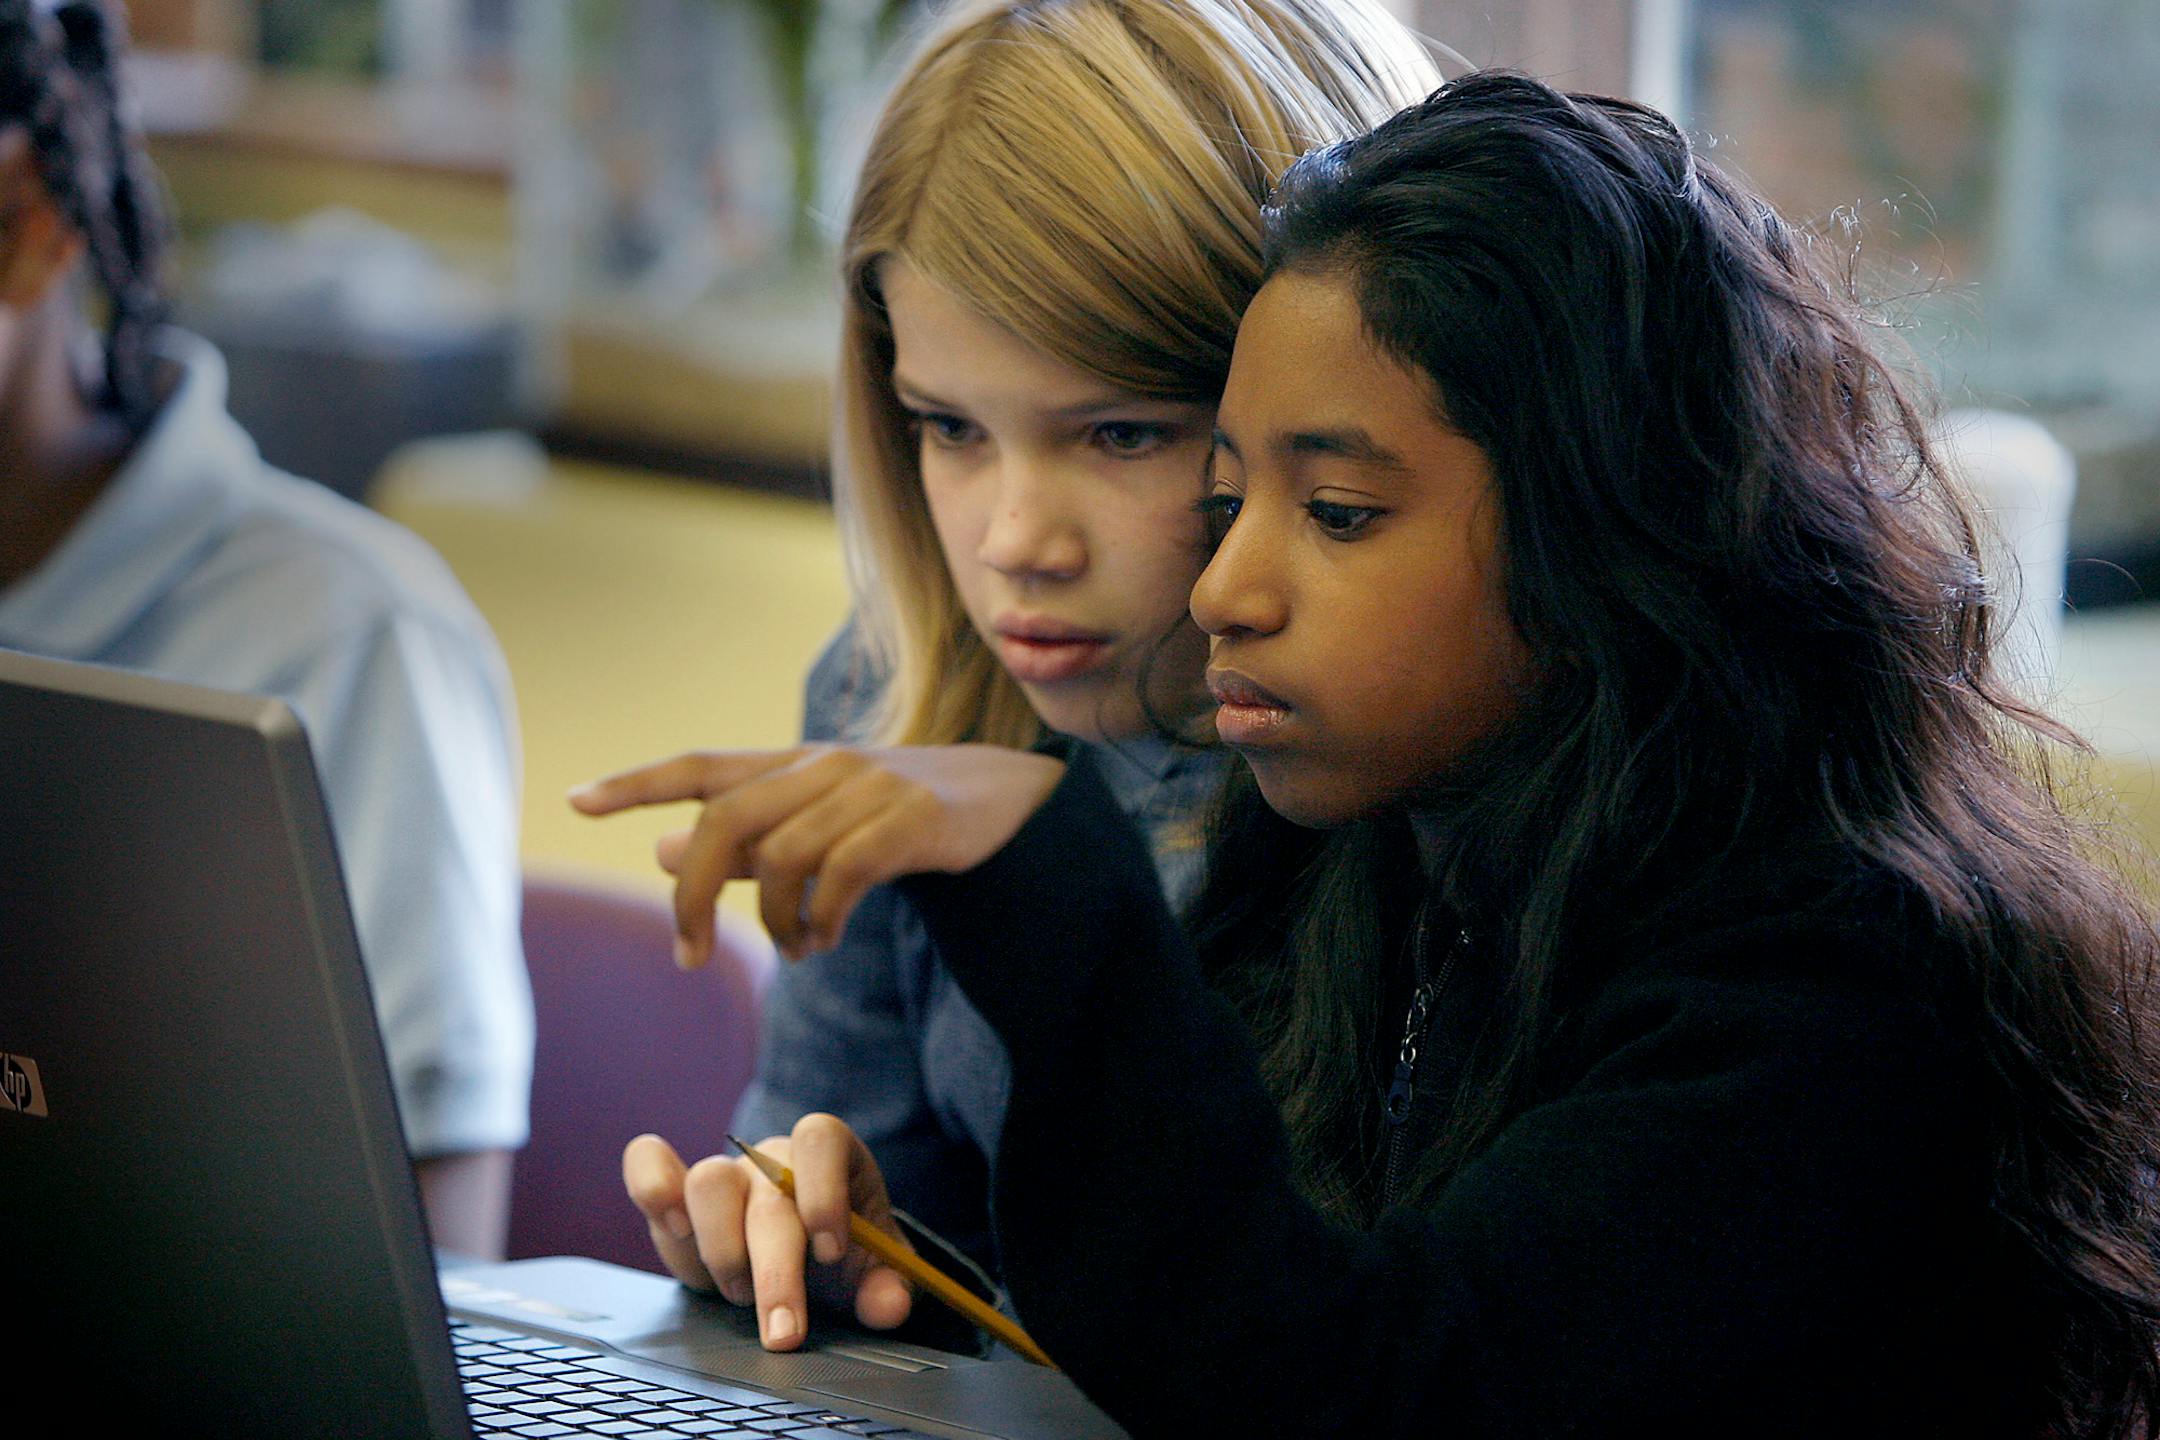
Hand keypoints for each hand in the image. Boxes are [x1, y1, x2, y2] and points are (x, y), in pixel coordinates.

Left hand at [569, 744, 1063, 963]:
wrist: (1011, 801)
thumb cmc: (900, 818)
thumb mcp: (818, 823)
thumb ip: (744, 842)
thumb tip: (658, 852)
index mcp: (792, 764)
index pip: (701, 766)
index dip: (637, 783)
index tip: (576, 801)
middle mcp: (822, 766)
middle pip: (726, 819)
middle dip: (691, 894)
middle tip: (686, 954)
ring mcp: (869, 789)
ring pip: (781, 857)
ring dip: (773, 921)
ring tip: (795, 947)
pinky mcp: (911, 819)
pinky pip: (841, 874)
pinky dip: (820, 919)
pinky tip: (825, 939)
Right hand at [622, 1117, 913, 1349]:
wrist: (805, 1260)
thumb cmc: (844, 1257)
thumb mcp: (876, 1273)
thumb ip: (887, 1289)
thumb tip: (887, 1308)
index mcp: (830, 1156)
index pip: (819, 1140)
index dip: (823, 1193)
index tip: (831, 1254)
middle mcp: (772, 1157)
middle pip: (767, 1192)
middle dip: (776, 1272)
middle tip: (785, 1332)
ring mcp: (725, 1173)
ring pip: (708, 1182)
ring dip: (723, 1251)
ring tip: (739, 1294)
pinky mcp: (677, 1195)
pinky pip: (648, 1164)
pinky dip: (651, 1187)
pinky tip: (674, 1229)